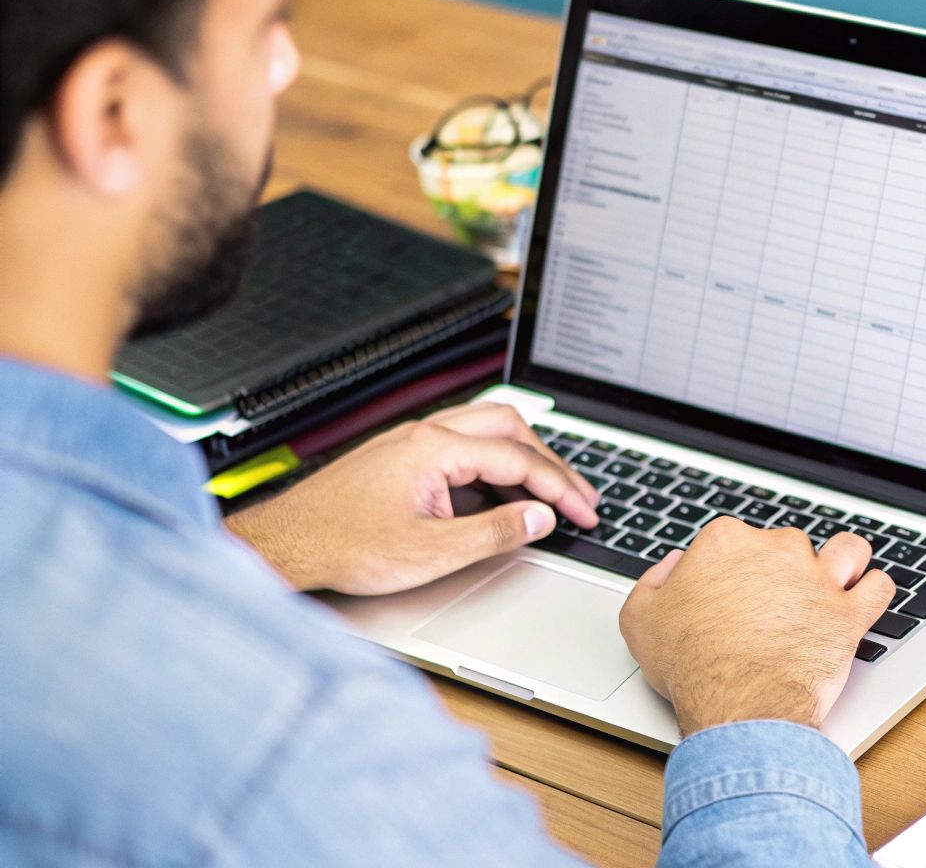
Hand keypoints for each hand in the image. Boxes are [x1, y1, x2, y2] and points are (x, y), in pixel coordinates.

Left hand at [227, 402, 597, 593]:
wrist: (284, 545)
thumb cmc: (341, 546)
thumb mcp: (431, 553)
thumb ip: (494, 533)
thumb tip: (540, 518)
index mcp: (435, 449)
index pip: (519, 459)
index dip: (560, 488)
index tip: (585, 513)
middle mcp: (424, 435)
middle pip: (510, 428)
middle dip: (552, 463)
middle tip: (579, 498)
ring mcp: (410, 442)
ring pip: (486, 429)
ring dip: (525, 456)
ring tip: (550, 489)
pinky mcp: (400, 457)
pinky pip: (463, 442)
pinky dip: (496, 461)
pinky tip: (500, 490)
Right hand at [620, 517, 893, 734]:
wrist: (737, 703)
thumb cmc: (691, 664)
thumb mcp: (640, 619)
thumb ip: (654, 581)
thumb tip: (674, 565)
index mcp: (727, 542)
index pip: (737, 540)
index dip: (734, 568)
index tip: (732, 593)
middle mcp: (777, 549)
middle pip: (787, 546)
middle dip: (784, 570)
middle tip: (774, 605)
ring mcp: (818, 577)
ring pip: (845, 551)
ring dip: (843, 564)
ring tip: (835, 582)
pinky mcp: (849, 611)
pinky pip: (878, 587)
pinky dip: (875, 591)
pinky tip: (865, 598)